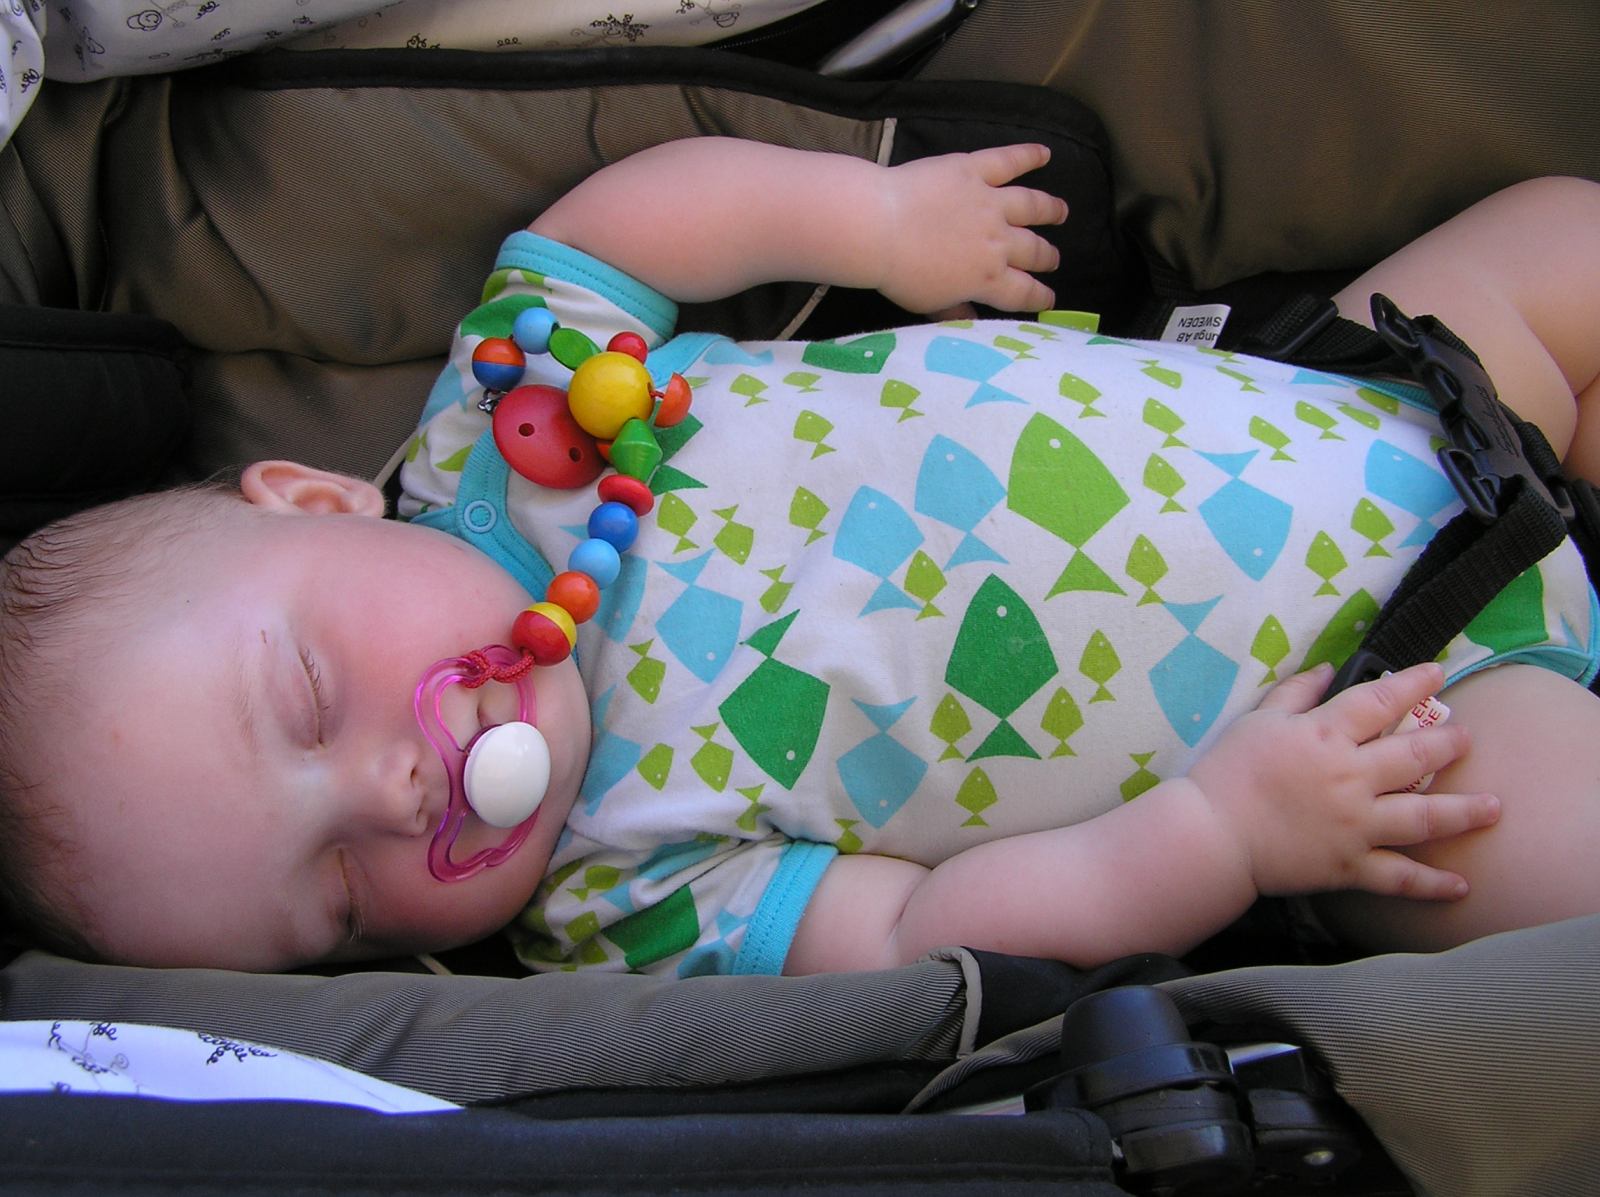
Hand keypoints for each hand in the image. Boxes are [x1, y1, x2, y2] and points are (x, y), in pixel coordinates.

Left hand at [873, 144, 1066, 313]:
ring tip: (1061, 211)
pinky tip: (1044, 153)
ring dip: (1049, 208)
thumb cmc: (899, 274)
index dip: (1040, 297)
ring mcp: (989, 203)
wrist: (879, 227)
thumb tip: (974, 322)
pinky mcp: (973, 171)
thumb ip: (955, 313)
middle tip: (1053, 259)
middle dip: (1046, 257)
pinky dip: (1028, 155)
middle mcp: (998, 242)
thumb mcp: (928, 304)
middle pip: (1032, 250)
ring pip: (1031, 205)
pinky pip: (1007, 161)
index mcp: (987, 278)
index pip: (1023, 292)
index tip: (1050, 300)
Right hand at [1186, 662, 1499, 900]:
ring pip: (1423, 817)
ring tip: (1493, 806)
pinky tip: (1460, 886)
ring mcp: (1356, 824)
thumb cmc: (1227, 772)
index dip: (1413, 683)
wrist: (1211, 834)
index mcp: (1326, 735)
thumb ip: (1295, 692)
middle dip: (1447, 744)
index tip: (1438, 673)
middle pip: (1414, 756)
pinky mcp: (1349, 866)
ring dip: (1463, 811)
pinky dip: (1431, 884)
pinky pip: (1399, 877)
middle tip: (1467, 740)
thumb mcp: (1257, 720)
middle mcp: (1351, 777)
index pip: (1380, 701)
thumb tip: (1327, 668)